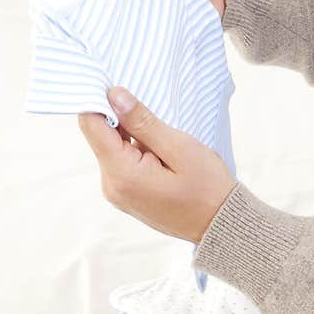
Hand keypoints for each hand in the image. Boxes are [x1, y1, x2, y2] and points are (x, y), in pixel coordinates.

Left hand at [78, 87, 236, 243]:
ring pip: (112, 149)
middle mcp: (111, 185)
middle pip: (100, 137)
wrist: (221, 225)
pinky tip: (162, 155)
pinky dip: (136, 151)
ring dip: (132, 137)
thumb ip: (142, 121)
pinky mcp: (126, 195)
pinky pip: (121, 163)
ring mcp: (117, 193)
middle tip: (156, 117)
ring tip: (165, 142)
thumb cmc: (207, 188)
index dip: (101, 101)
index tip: (122, 88)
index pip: (91, 125)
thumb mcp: (179, 147)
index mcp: (122, 173)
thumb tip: (114, 95)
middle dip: (122, 120)